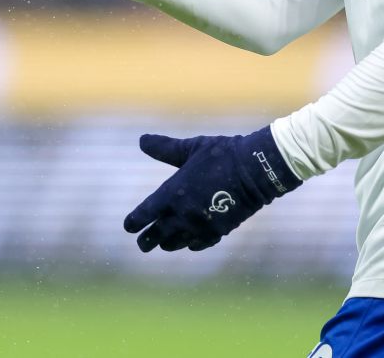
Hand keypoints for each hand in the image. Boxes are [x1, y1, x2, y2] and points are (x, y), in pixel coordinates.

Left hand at [124, 126, 300, 251]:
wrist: (256, 170)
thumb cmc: (221, 155)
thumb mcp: (190, 148)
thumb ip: (164, 148)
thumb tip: (141, 140)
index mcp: (172, 193)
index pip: (145, 214)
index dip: (134, 222)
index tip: (128, 227)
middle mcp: (182, 214)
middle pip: (157, 235)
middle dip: (147, 240)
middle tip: (142, 244)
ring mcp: (201, 225)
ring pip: (177, 243)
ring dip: (168, 243)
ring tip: (164, 244)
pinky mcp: (219, 231)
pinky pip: (199, 244)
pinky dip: (192, 244)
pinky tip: (190, 243)